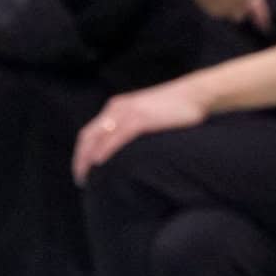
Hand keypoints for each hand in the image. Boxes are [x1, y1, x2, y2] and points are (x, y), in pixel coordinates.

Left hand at [73, 78, 206, 181]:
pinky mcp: (140, 118)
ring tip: (85, 177)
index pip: (90, 133)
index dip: (82, 152)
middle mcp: (117, 108)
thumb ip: (136, 128)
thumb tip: (132, 152)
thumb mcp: (149, 117)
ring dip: (87, 158)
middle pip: (87, 136)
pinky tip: (98, 162)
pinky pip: (116, 136)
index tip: (83, 171)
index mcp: (117, 108)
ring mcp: (128, 112)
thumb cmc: (178, 109)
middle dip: (79, 159)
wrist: (196, 94)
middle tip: (80, 180)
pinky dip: (105, 150)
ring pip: (98, 137)